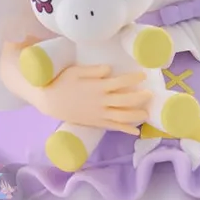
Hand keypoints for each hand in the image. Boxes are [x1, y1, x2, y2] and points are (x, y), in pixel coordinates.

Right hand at [34, 64, 151, 135]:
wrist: (49, 101)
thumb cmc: (61, 82)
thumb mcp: (75, 71)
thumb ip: (93, 70)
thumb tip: (109, 69)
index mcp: (97, 86)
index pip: (121, 82)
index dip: (133, 78)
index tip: (143, 75)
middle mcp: (101, 101)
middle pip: (126, 100)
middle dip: (140, 97)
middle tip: (150, 93)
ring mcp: (98, 113)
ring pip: (122, 115)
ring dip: (136, 114)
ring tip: (146, 112)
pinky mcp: (95, 122)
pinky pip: (113, 127)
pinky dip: (125, 129)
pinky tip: (135, 131)